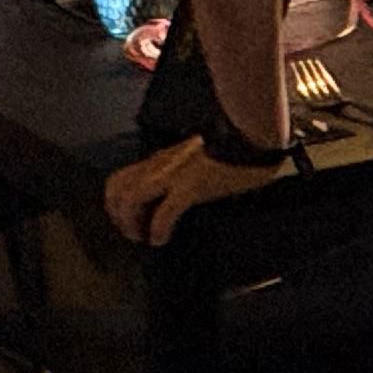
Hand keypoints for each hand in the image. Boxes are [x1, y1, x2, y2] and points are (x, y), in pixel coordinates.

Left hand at [104, 136, 289, 247]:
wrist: (255, 133)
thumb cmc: (235, 144)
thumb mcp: (199, 155)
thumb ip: (184, 167)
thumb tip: (183, 185)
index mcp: (163, 158)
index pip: (122, 178)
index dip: (116, 202)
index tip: (128, 219)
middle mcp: (161, 164)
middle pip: (117, 189)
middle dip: (118, 215)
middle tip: (132, 232)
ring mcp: (174, 174)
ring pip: (130, 200)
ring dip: (132, 224)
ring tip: (144, 237)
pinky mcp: (192, 186)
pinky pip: (163, 213)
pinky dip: (157, 230)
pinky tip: (161, 239)